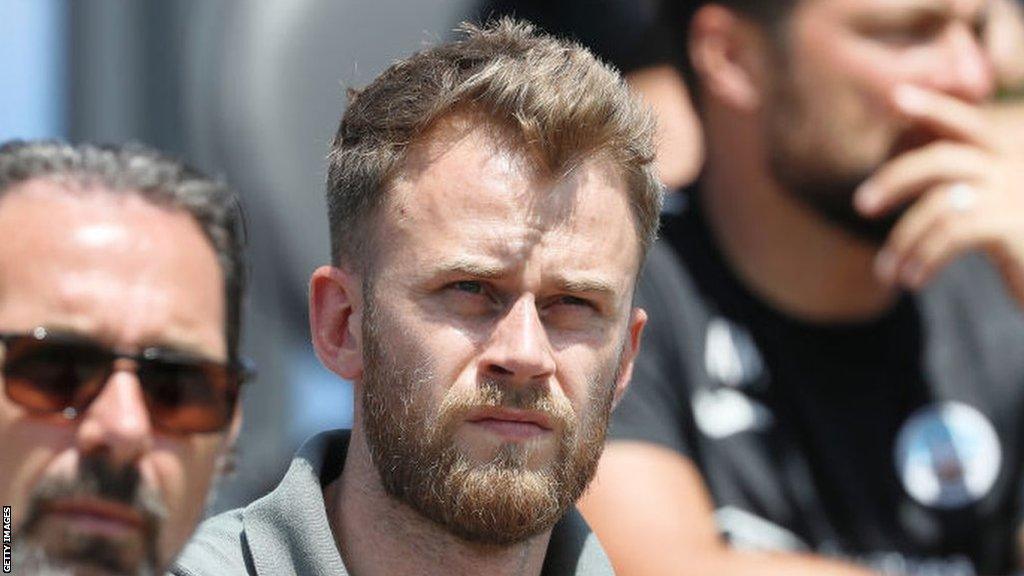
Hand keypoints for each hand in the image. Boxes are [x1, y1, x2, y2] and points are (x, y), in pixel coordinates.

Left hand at [854, 84, 1023, 304]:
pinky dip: (924, 258)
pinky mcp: (1016, 226)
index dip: (934, 107)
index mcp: (1009, 152)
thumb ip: (957, 186)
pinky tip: (912, 280)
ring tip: (885, 272)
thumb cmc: (1019, 247)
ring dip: (903, 240)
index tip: (897, 95)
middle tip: (861, 205)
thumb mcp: (993, 208)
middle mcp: (1016, 165)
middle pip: (941, 158)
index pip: (968, 121)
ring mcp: (1016, 193)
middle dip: (894, 179)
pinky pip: (951, 235)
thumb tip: (890, 184)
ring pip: (938, 204)